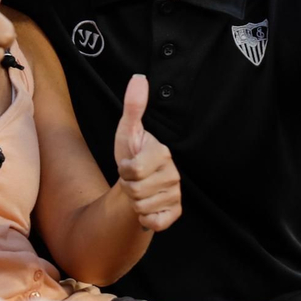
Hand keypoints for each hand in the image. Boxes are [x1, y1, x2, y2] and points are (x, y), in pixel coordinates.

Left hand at [113, 75, 180, 231]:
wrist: (135, 184)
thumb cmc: (130, 154)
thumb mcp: (127, 131)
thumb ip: (133, 106)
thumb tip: (139, 78)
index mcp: (163, 154)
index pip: (134, 170)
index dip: (124, 170)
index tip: (129, 164)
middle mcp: (174, 175)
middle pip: (136, 190)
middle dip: (127, 186)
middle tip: (133, 179)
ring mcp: (176, 195)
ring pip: (142, 206)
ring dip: (134, 201)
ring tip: (138, 190)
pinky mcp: (175, 214)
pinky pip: (154, 222)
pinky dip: (145, 218)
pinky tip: (147, 206)